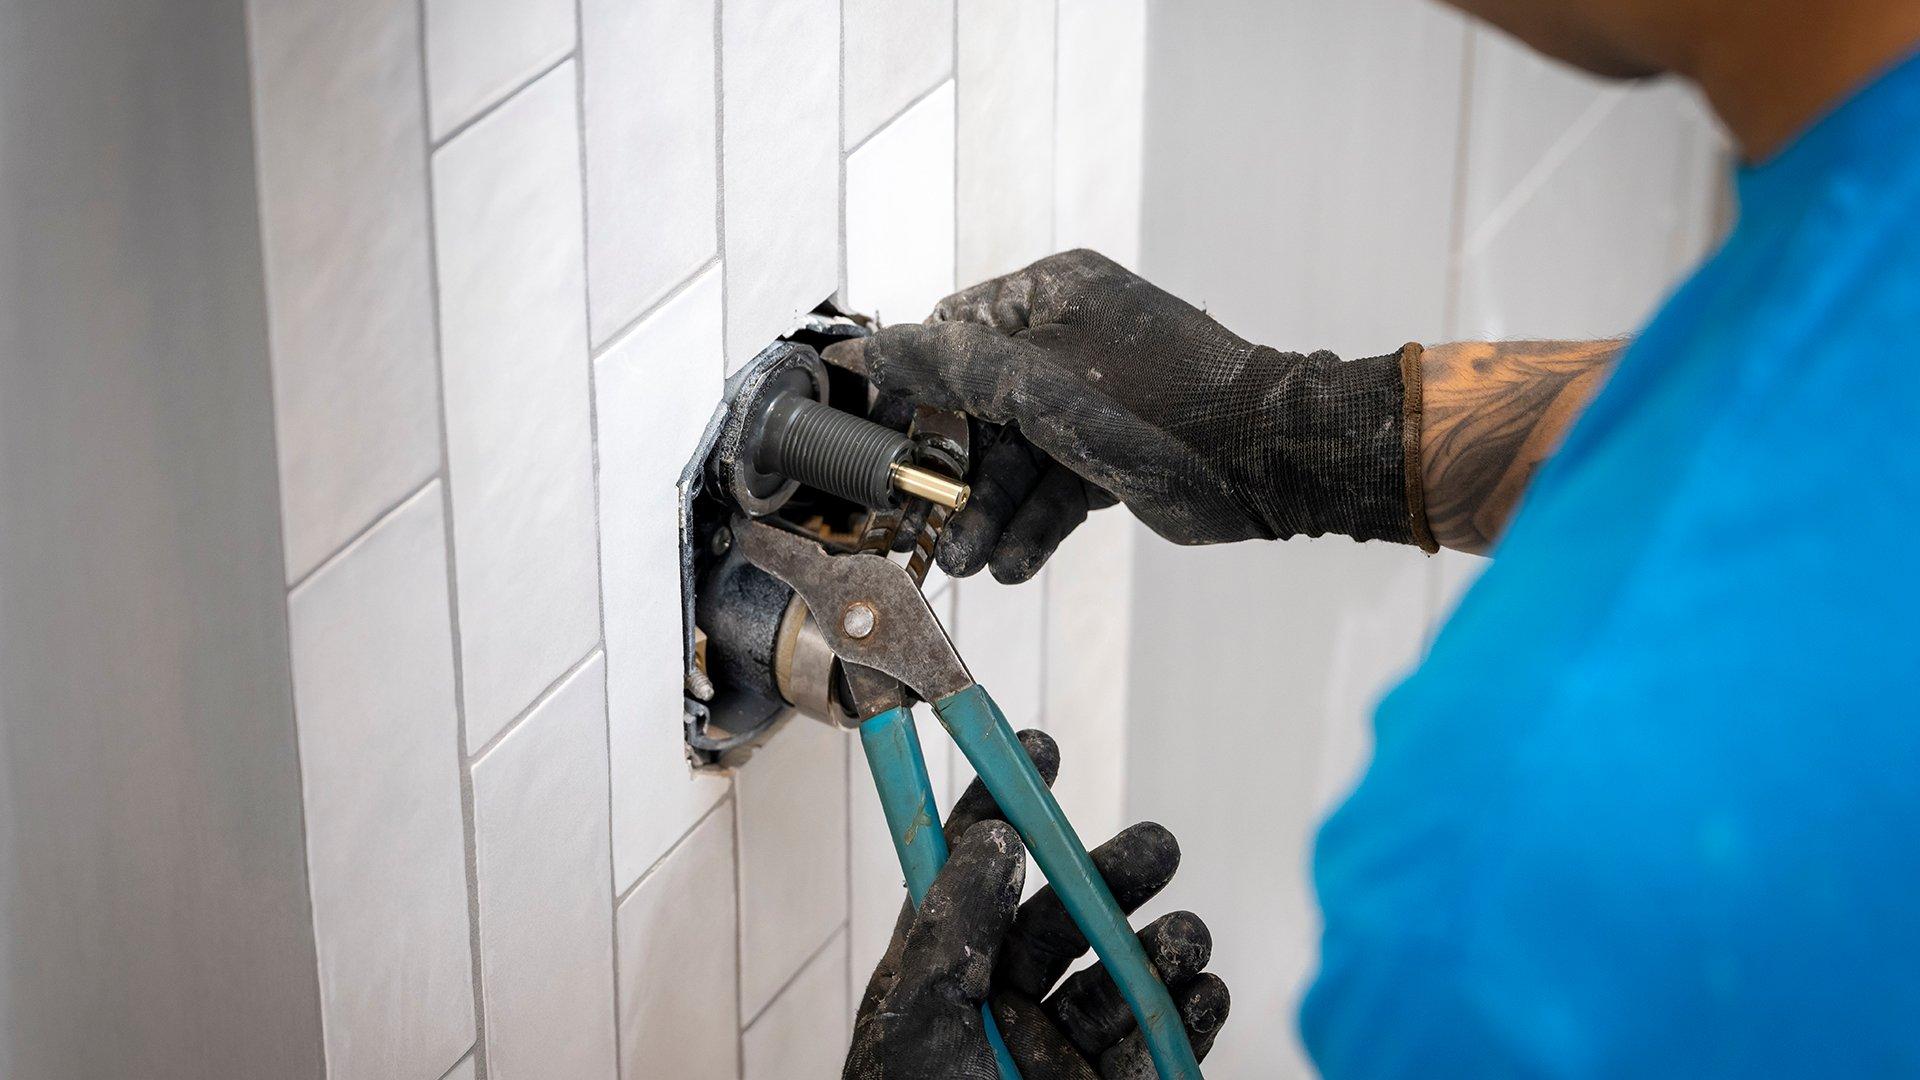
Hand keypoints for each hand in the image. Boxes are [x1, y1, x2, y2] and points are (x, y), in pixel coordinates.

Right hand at [825, 249, 1425, 582]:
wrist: (1270, 460)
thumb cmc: (1162, 405)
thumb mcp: (1039, 383)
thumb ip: (949, 368)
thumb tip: (869, 349)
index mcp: (1050, 296)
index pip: (952, 334)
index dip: (913, 389)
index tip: (883, 438)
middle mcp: (1068, 342)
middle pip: (978, 408)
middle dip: (955, 474)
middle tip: (924, 523)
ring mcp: (1091, 402)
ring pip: (1014, 459)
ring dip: (989, 512)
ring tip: (970, 562)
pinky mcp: (1111, 456)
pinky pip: (1054, 489)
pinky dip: (1033, 526)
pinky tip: (1013, 565)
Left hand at [845, 731, 1229, 1078]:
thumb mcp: (919, 1022)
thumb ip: (954, 924)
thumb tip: (991, 833)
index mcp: (943, 982)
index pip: (971, 875)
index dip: (1002, 806)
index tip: (1039, 746)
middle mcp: (1004, 1009)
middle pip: (1064, 915)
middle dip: (1111, 874)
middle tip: (1156, 848)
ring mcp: (1066, 1055)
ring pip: (1124, 973)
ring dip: (1163, 943)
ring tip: (1183, 937)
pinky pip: (1168, 1039)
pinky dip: (1196, 1008)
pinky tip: (1205, 990)